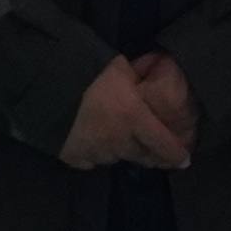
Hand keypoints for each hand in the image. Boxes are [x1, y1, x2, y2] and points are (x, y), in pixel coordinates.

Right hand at [60, 55, 196, 170]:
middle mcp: (118, 140)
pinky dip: (94, 154)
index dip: (175, 155)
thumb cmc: (89, 71)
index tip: (184, 161)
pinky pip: (91, 161)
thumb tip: (153, 74)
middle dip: (149, 154)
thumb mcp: (121, 69)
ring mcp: (96, 151)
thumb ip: (139, 78)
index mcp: (134, 117)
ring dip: (121, 151)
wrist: (46, 83)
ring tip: (118, 138)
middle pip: (141, 155)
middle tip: (153, 151)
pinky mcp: (74, 156)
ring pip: (116, 158)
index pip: (163, 143)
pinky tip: (93, 142)